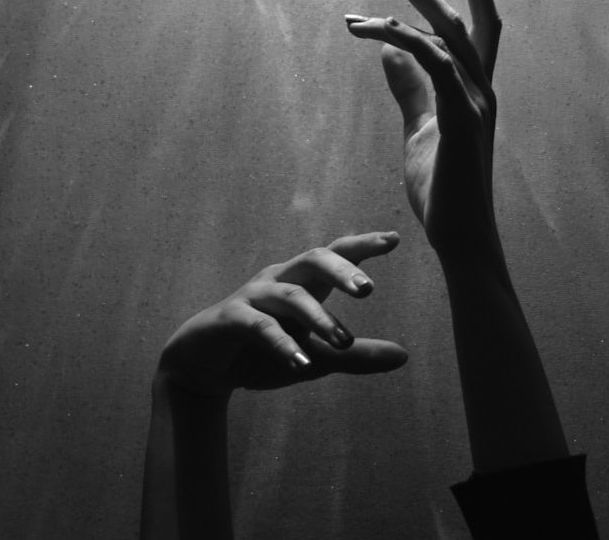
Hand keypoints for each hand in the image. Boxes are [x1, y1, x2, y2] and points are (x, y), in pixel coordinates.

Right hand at [157, 232, 407, 396]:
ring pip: (290, 295)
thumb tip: (404, 356)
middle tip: (368, 289)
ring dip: (318, 318)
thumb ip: (356, 356)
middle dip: (342, 269)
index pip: (336, 254)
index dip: (364, 244)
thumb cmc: (265, 353)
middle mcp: (280, 279)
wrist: (204, 369)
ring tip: (343, 341)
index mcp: (303, 282)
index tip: (395, 238)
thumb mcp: (317, 357)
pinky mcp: (230, 319)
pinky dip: (282, 344)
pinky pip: (259, 325)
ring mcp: (253, 296)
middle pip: (313, 259)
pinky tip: (301, 364)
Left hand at [346, 0, 501, 261]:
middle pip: (462, 21)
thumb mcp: (419, 129)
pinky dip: (409, 41)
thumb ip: (409, 89)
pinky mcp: (463, 120)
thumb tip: (388, 51)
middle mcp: (481, 90)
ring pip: (448, 36)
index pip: (472, 31)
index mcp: (474, 92)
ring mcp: (476, 104)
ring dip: (409, 9)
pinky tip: (378, 32)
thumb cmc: (442, 188)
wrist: (458, 235)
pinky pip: (437, 65)